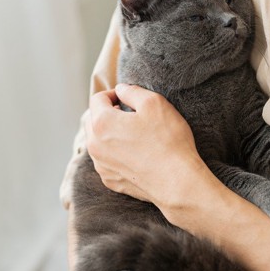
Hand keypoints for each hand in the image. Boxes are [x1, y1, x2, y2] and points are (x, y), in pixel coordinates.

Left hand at [85, 84, 205, 208]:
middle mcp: (95, 145)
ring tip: (131, 133)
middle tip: (127, 113)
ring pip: (97, 142)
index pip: (97, 99)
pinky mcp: (110, 181)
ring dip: (109, 134)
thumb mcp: (155, 103)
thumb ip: (132, 91)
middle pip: (92, 120)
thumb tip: (121, 90)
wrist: (177, 181)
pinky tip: (134, 153)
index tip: (126, 97)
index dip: (113, 93)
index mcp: (102, 123)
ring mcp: (102, 165)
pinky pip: (106, 161)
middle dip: (106, 113)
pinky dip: (114, 154)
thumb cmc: (168, 140)